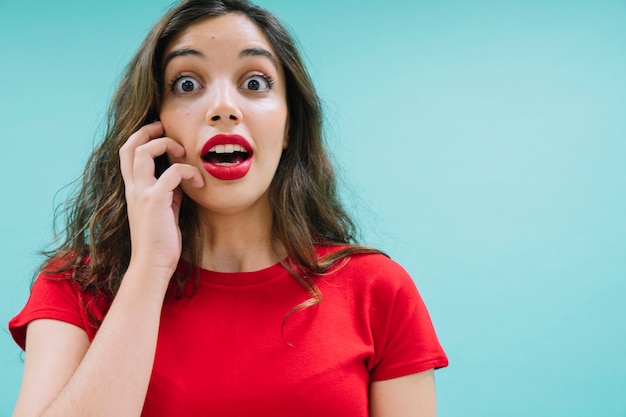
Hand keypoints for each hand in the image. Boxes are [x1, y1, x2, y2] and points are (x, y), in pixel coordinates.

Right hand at [119, 121, 203, 281]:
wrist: (152, 265)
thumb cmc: (161, 242)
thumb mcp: (165, 211)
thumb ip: (168, 194)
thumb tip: (179, 182)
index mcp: (134, 190)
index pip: (127, 154)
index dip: (140, 137)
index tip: (159, 131)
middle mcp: (133, 188)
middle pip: (130, 146)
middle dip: (148, 130)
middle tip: (165, 127)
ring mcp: (142, 193)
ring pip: (145, 152)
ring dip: (166, 144)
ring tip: (184, 152)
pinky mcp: (155, 201)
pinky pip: (172, 173)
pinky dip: (188, 171)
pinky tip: (199, 182)